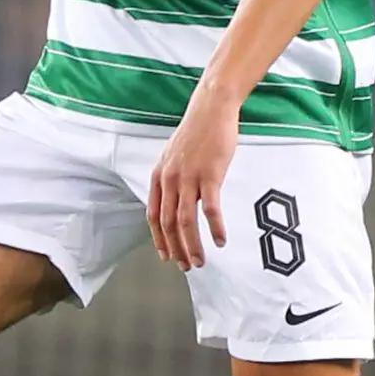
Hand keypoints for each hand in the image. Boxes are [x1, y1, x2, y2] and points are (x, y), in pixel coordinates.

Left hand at [147, 87, 239, 269]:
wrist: (211, 109)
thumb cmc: (197, 132)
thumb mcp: (174, 156)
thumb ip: (173, 179)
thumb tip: (176, 201)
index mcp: (160, 176)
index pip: (154, 215)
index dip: (159, 239)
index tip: (166, 256)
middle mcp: (170, 179)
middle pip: (168, 223)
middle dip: (176, 249)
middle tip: (186, 266)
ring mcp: (189, 178)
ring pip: (186, 221)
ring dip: (193, 245)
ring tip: (200, 261)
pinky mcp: (210, 175)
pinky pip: (211, 209)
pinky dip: (215, 228)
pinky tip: (221, 240)